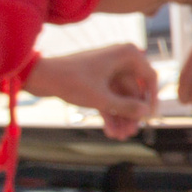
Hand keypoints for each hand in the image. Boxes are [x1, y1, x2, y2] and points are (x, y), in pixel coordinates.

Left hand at [25, 44, 160, 139]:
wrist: (41, 76)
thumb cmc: (71, 81)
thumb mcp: (101, 98)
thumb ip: (127, 107)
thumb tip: (147, 113)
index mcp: (127, 55)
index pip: (150, 78)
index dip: (151, 100)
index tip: (150, 119)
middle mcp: (120, 59)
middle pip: (134, 91)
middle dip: (131, 113)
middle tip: (130, 133)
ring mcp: (108, 69)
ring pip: (121, 96)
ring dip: (120, 116)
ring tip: (119, 136)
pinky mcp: (97, 79)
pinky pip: (109, 96)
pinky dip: (109, 112)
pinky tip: (110, 131)